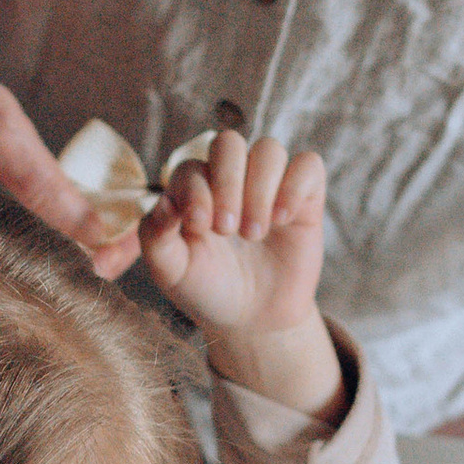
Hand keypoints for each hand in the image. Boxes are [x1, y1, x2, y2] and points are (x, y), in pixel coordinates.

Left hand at [140, 132, 343, 417]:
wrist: (252, 320)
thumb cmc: (207, 289)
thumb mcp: (171, 271)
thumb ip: (155, 235)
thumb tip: (163, 201)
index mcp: (194, 189)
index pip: (192, 166)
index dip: (195, 191)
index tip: (199, 228)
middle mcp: (231, 178)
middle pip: (229, 142)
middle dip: (227, 181)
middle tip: (227, 229)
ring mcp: (268, 184)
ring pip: (269, 150)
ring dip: (259, 189)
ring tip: (254, 233)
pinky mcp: (304, 197)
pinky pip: (308, 165)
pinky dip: (294, 187)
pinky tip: (283, 219)